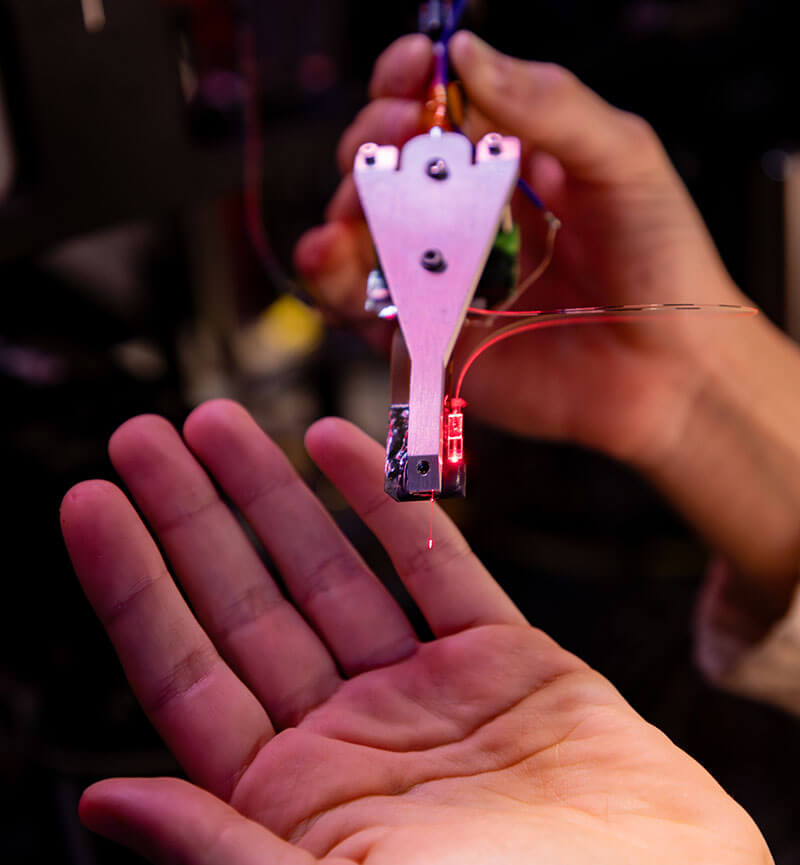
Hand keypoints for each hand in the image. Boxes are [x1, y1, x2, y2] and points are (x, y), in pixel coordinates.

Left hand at [61, 400, 769, 864]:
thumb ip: (222, 851)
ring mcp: (427, 694)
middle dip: (194, 514)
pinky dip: (387, 505)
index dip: (134, 584)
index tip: (92, 502)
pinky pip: (435, 564)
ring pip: (330, 568)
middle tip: (146, 435)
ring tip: (219, 425)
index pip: (185, 672)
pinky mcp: (506, 661)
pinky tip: (338, 447)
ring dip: (273, 493)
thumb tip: (107, 803)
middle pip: (249, 602)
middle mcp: (352, 739)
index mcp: (295, 802)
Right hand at [295, 31, 749, 462]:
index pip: (438, 110)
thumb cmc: (662, 263)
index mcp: (507, 164)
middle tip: (394, 136)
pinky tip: (328, 248)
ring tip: (358, 195)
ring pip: (362, 230)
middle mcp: (464, 217)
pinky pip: (359, 304)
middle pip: (389, 165)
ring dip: (346, 203)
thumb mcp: (621, 159)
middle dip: (376, 139)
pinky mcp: (424, 336)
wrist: (670, 370)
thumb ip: (549, 104)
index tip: (413, 67)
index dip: (412, 82)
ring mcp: (440, 277)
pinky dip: (330, 275)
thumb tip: (466, 52)